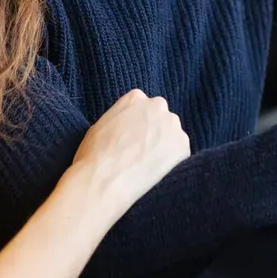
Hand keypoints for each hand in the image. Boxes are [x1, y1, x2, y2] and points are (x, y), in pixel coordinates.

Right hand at [72, 89, 190, 206]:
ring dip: (165, 147)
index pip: (144, 107)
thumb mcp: (102, 125)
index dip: (139, 125)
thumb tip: (127, 126)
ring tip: (147, 165)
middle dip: (155, 132)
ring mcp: (172, 124)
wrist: (103, 180)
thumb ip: (121, 118)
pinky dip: (172, 163)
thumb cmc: (94, 155)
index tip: (134, 138)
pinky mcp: (182, 144)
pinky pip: (180, 153)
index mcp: (136, 97)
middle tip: (143, 153)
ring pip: (172, 135)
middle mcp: (157, 105)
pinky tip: (155, 172)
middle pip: (161, 118)